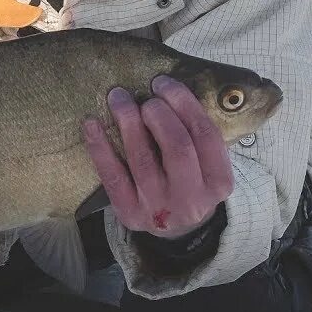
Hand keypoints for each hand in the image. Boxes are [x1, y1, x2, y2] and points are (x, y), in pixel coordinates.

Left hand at [83, 75, 234, 238]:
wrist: (176, 229)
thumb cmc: (191, 182)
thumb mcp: (208, 165)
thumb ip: (197, 134)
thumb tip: (166, 89)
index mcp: (219, 182)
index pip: (206, 135)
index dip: (184, 103)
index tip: (164, 83)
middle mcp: (192, 198)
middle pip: (178, 147)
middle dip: (160, 113)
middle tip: (146, 97)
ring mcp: (159, 208)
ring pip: (143, 159)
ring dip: (128, 122)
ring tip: (118, 98)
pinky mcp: (130, 213)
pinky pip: (112, 176)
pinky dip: (100, 147)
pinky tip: (92, 123)